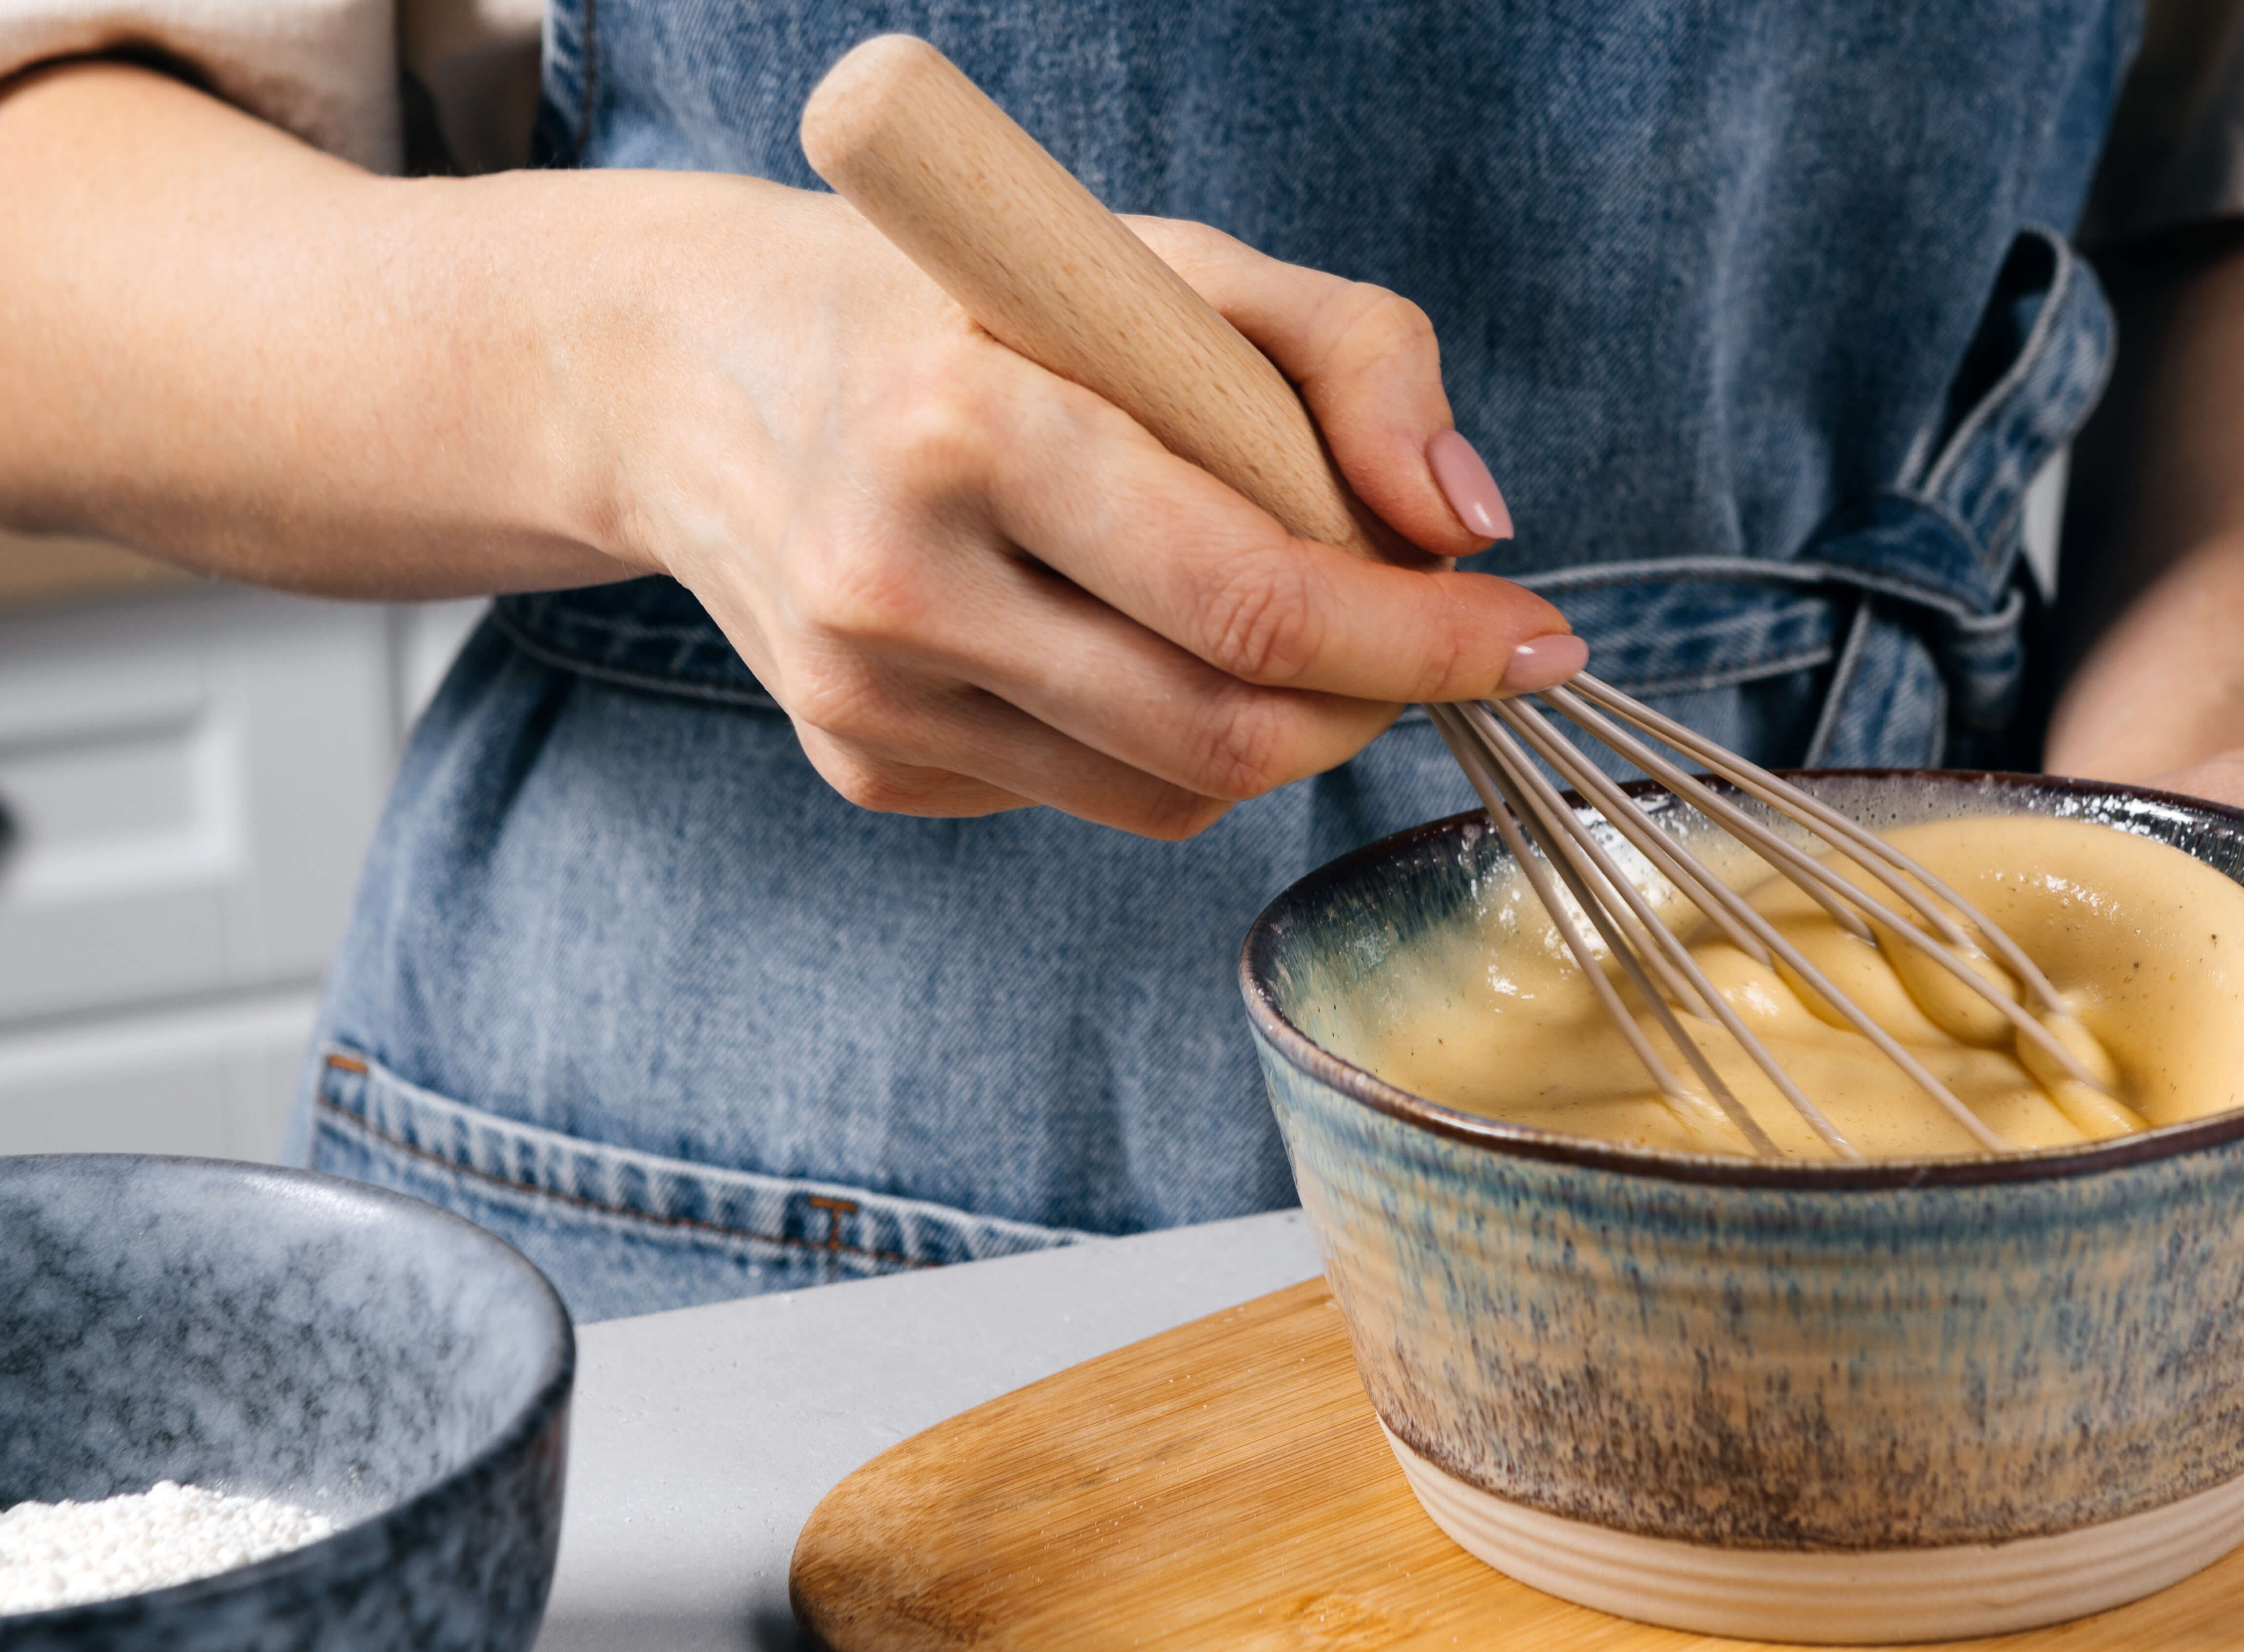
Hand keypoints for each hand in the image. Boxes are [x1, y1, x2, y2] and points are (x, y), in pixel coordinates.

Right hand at [584, 184, 1577, 835]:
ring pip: (1171, 794)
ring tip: (1270, 614)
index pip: (1254, 599)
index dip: (1426, 641)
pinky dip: (1160, 737)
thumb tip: (1467, 523)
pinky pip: (1089, 796)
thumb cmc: (976, 304)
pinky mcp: (862, 766)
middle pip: (1224, 732)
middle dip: (1372, 704)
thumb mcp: (1171, 264)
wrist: (706, 369)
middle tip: (1436, 648)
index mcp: (965, 429)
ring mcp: (866, 697)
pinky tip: (1112, 631)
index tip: (1537, 640)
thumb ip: (1354, 357)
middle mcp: (893, 581)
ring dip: (1279, 726)